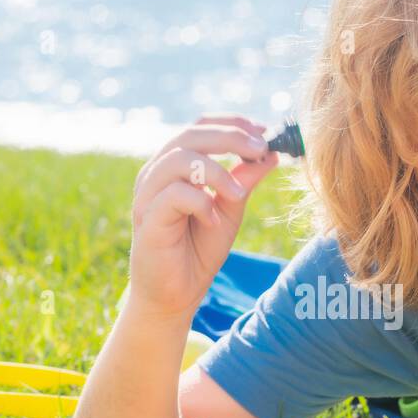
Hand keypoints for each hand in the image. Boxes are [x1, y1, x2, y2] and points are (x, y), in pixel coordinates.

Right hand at [128, 114, 278, 318]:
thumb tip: (271, 153)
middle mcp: (158, 172)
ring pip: (180, 159)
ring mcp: (149, 193)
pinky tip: (213, 221)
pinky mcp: (147, 217)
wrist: (176, 293)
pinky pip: (175, 194)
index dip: (232, 123)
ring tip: (238, 194)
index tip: (264, 132)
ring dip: (217, 171)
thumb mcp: (230, 210)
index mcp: (176, 165)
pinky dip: (201, 202)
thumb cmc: (198, 250)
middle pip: (191, 135)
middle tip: (260, 149)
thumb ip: (244, 181)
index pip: (200, 126)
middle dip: (231, 138)